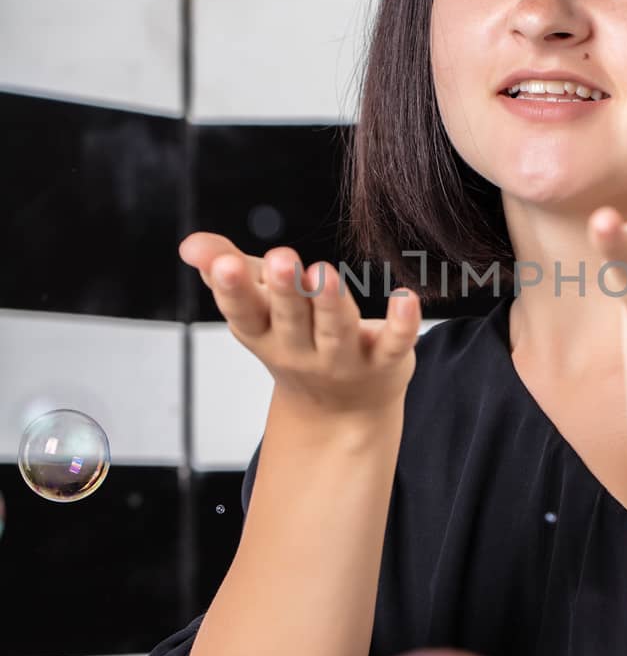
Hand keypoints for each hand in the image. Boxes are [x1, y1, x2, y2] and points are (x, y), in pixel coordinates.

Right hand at [178, 232, 421, 417]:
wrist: (340, 411)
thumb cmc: (294, 338)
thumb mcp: (257, 306)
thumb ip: (226, 269)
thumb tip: (189, 244)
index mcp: (264, 334)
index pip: (244, 313)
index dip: (233, 290)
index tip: (224, 264)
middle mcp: (300, 351)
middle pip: (291, 320)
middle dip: (285, 291)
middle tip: (281, 258)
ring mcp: (343, 360)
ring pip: (336, 331)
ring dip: (331, 303)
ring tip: (324, 273)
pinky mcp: (384, 361)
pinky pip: (393, 343)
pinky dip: (401, 324)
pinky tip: (407, 299)